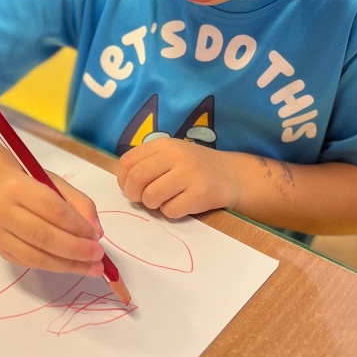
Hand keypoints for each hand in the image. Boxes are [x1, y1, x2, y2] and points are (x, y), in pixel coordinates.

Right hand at [0, 168, 105, 276]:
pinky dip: (56, 267)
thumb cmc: (32, 185)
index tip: (96, 236)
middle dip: (75, 249)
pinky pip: (31, 264)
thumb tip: (96, 232)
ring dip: (68, 265)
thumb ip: (80, 204)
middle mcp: (2, 211)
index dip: (76, 225)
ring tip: (92, 267)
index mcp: (17, 187)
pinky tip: (73, 265)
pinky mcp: (1, 252)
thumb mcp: (57, 184)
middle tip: (98, 255)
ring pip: (36, 256)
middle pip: (43, 236)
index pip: (51, 209)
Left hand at [117, 138, 238, 217]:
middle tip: (142, 199)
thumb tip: (124, 183)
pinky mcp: (200, 193)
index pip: (128, 161)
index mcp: (164, 145)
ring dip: (152, 205)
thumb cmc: (195, 167)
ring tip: (164, 201)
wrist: (232, 175)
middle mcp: (176, 155)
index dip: (123, 179)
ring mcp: (189, 173)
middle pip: (137, 178)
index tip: (131, 188)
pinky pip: (170, 210)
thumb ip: (148, 163)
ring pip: (151, 196)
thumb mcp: (171, 155)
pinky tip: (180, 204)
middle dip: (134, 194)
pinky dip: (170, 212)